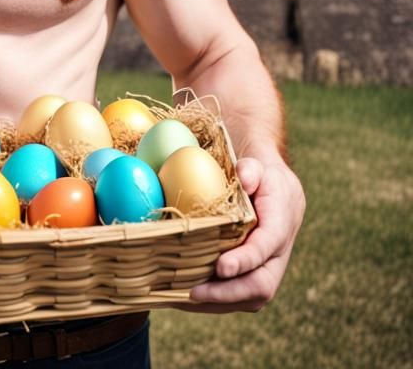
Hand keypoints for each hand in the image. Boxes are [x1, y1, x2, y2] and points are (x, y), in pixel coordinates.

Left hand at [180, 156, 305, 312]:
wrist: (271, 185)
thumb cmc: (258, 171)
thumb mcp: (256, 162)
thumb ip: (251, 168)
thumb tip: (244, 179)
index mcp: (282, 220)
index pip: (267, 246)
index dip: (246, 260)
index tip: (221, 268)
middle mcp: (280, 250)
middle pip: (262, 284)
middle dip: (229, 293)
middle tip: (193, 293)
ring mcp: (270, 266)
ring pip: (251, 296)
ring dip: (219, 302)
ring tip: (183, 299)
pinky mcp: (256, 273)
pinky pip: (240, 295)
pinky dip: (216, 300)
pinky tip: (186, 297)